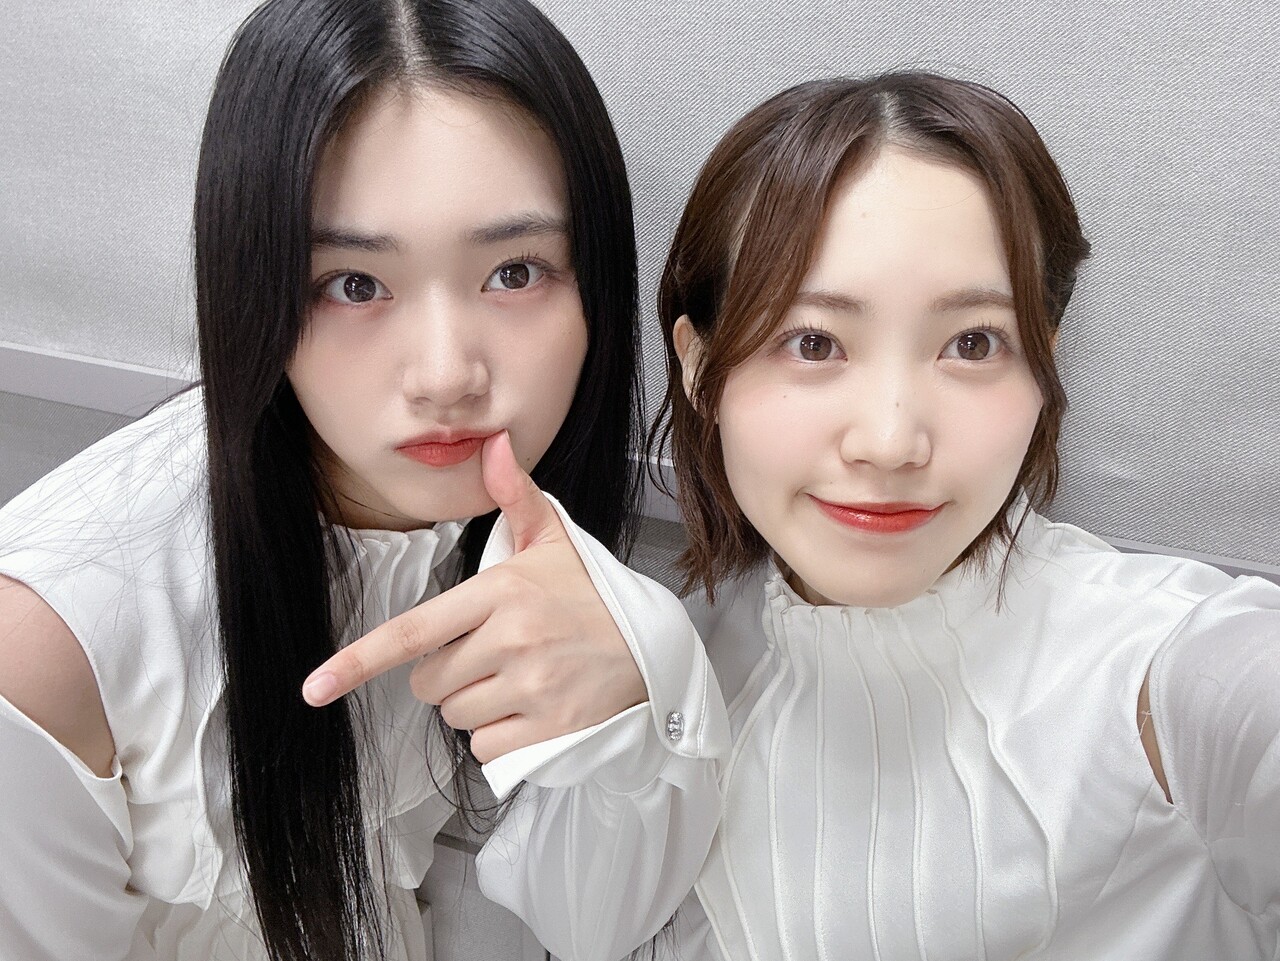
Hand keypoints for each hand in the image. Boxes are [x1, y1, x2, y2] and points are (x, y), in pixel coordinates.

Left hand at [301, 431, 646, 762]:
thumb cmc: (594, 599)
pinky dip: (498, 734)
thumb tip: (492, 446)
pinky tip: (529, 709)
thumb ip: (516, 496)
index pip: (414, 631)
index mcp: (502, 592)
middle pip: (428, 681)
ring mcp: (532, 687)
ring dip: (473, 704)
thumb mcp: (555, 542)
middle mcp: (512, 640)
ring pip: (455, 714)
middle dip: (446, 673)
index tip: (315, 687)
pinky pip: (486, 746)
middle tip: (490, 655)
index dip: (357, 662)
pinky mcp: (549, 729)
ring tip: (516, 679)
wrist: (654, 652)